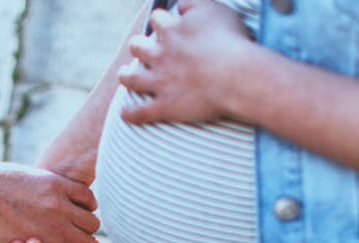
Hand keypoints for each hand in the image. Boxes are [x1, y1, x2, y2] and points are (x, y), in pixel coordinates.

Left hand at [118, 0, 256, 126]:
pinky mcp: (164, 106)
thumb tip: (180, 6)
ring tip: (123, 75)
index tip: (164, 24)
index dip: (161, 21)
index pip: (158, 20)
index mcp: (172, 31)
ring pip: (132, 78)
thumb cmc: (229, 40)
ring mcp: (160, 82)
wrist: (234, 76)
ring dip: (125, 76)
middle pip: (138, 47)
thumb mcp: (214, 9)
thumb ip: (194, 4)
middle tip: (140, 49)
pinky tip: (124, 114)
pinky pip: (141, 112)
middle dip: (138, 46)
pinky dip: (131, 114)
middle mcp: (160, 55)